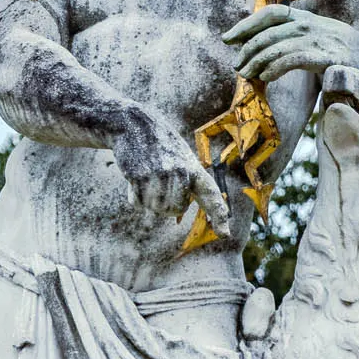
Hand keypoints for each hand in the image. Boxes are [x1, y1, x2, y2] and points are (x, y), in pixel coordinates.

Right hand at [113, 107, 229, 235]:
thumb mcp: (179, 160)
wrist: (134, 123)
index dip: (218, 215)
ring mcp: (160, 175)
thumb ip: (185, 185)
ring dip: (148, 199)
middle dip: (166, 205)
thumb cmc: (159, 146)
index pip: (211, 195)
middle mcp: (180, 173)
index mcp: (194, 169)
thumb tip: (176, 217)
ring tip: (147, 176)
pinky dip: (133, 196)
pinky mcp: (139, 177)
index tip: (225, 234)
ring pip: (156, 209)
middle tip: (159, 183)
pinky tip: (135, 177)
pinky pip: (137, 203)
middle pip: (175, 210)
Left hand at [222, 4, 358, 84]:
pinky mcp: (329, 57)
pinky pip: (295, 58)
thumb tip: (261, 50)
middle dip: (249, 48)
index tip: (228, 38)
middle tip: (237, 65)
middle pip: (271, 31)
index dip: (248, 23)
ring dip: (258, 61)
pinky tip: (265, 77)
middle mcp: (314, 25)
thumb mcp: (318, 43)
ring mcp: (322, 40)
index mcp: (310, 19)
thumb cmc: (342, 59)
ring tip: (246, 75)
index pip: (274, 13)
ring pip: (280, 45)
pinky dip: (276, 67)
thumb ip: (294, 41)